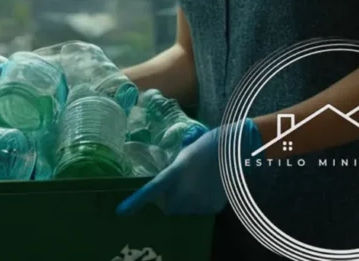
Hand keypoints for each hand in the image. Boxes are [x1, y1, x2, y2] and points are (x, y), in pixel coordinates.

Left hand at [115, 118, 263, 215]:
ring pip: (184, 209)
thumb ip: (172, 171)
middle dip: (167, 200)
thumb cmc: (206, 146)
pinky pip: (199, 210)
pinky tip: (207, 187)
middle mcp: (187, 190)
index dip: (136, 201)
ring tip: (195, 183)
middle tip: (176, 186)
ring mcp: (201, 200)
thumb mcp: (183, 155)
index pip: (152, 189)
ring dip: (184, 201)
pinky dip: (199, 203)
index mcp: (176, 172)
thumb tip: (163, 185)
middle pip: (168, 206)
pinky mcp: (213, 207)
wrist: (236, 150)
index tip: (121, 212)